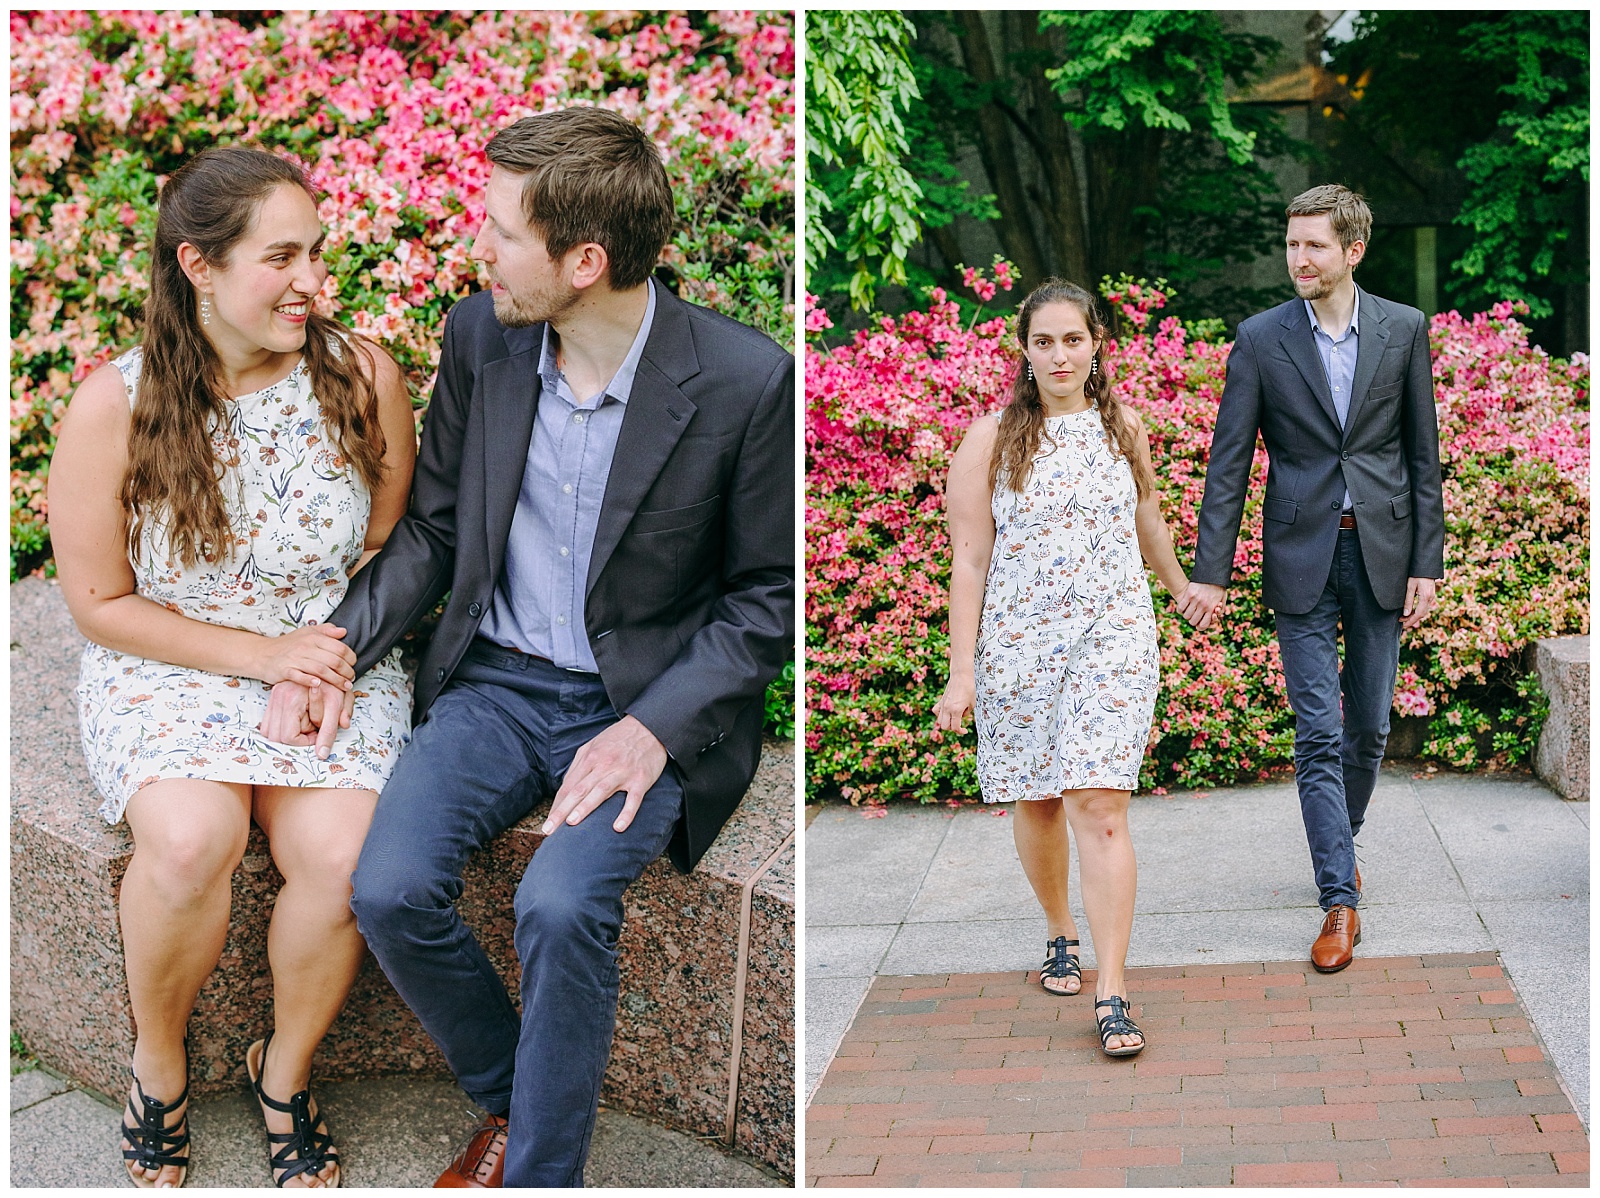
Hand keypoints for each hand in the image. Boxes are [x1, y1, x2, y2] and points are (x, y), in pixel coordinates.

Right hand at [252, 624, 355, 690]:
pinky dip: (311, 681)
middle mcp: (305, 647)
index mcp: (313, 637)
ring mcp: (294, 659)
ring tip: (345, 686)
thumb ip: (326, 631)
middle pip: (333, 660)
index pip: (340, 648)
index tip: (353, 665)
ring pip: (321, 670)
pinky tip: (319, 685)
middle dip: (347, 672)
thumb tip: (344, 631)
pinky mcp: (284, 671)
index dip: (351, 658)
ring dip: (336, 680)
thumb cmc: (288, 645)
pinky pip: (300, 676)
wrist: (262, 654)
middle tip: (351, 679)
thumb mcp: (307, 632)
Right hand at [259, 679, 354, 757]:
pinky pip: (268, 722)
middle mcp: (278, 696)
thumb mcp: (338, 706)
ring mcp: (274, 696)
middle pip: (275, 736)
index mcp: (291, 699)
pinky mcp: (273, 698)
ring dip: (286, 732)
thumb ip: (330, 731)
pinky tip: (298, 720)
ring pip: (268, 730)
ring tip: (305, 723)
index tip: (317, 733)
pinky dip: (281, 726)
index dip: (305, 741)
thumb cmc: (336, 685)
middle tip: (311, 729)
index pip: (289, 737)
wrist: (330, 667)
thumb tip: (322, 755)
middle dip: (294, 737)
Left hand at [544, 715, 667, 834]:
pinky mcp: (641, 779)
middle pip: (579, 790)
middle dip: (562, 811)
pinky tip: (618, 827)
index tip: (547, 823)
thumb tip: (565, 787)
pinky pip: (633, 799)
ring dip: (586, 807)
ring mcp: (623, 772)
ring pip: (601, 791)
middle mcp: (604, 764)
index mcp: (590, 758)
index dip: (557, 805)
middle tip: (549, 829)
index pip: (569, 786)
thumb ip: (579, 765)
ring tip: (572, 823)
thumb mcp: (593, 745)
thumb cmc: (618, 739)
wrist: (650, 727)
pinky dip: (626, 813)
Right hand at [934, 675, 974, 732]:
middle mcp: (947, 709)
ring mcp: (942, 705)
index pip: (955, 728)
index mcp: (956, 711)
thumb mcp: (972, 704)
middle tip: (959, 724)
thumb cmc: (969, 688)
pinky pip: (936, 711)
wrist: (961, 676)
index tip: (965, 730)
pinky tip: (946, 712)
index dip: (960, 731)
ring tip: (953, 718)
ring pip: (939, 721)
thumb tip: (961, 717)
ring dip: (946, 722)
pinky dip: (940, 714)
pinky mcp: (941, 700)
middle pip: (945, 727)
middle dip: (952, 728)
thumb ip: (966, 713)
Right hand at [1177, 582, 1225, 630]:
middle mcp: (1203, 606)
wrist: (1212, 574)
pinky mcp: (1188, 594)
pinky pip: (1180, 607)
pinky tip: (1183, 606)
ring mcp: (1195, 600)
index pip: (1203, 625)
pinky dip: (1180, 609)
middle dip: (1192, 620)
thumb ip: (1220, 609)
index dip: (1200, 626)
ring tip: (1189, 610)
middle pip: (1192, 622)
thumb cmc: (1218, 587)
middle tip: (1194, 615)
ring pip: (1186, 616)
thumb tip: (1215, 617)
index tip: (1199, 623)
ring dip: (1186, 614)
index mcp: (1211, 608)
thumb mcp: (1223, 599)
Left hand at [1402, 576, 1437, 630]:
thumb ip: (1408, 600)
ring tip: (1404, 618)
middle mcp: (1430, 598)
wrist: (1425, 566)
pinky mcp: (1430, 594)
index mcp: (1425, 597)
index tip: (1402, 624)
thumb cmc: (1416, 575)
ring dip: (1414, 616)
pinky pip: (1424, 606)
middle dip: (1412, 620)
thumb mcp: (1410, 587)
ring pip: (1423, 610)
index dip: (1410, 621)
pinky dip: (1417, 611)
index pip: (1418, 614)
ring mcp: (1431, 596)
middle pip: (1422, 614)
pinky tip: (1410, 611)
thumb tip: (1405, 614)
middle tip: (1402, 623)